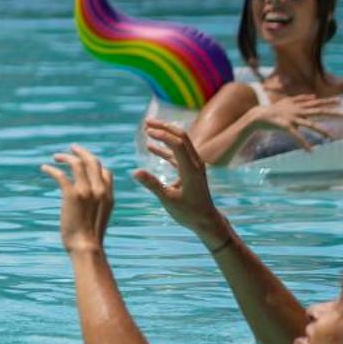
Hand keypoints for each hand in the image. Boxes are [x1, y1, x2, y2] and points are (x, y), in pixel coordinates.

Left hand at [42, 144, 113, 253]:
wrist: (85, 247)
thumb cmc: (90, 237)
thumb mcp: (100, 218)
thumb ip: (97, 204)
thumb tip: (88, 200)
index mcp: (109, 196)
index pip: (106, 172)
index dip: (94, 164)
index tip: (84, 162)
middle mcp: (100, 190)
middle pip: (93, 161)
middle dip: (82, 152)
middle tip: (72, 147)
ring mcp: (86, 191)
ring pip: (77, 163)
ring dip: (66, 157)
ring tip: (56, 157)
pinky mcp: (72, 194)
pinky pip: (60, 174)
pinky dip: (51, 169)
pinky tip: (44, 168)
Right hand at [134, 120, 224, 241]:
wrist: (207, 221)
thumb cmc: (189, 213)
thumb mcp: (168, 200)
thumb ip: (152, 184)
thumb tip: (135, 171)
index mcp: (191, 169)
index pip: (177, 144)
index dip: (162, 135)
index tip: (147, 131)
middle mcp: (195, 163)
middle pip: (181, 137)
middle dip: (164, 127)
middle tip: (147, 122)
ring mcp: (194, 166)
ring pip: (180, 143)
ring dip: (165, 134)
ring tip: (147, 129)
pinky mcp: (191, 170)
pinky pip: (177, 154)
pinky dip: (165, 148)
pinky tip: (151, 147)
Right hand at [250, 93, 340, 148]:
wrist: (259, 115)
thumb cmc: (275, 109)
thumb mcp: (288, 101)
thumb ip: (301, 99)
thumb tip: (313, 96)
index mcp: (299, 106)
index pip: (317, 103)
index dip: (328, 102)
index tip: (341, 101)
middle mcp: (298, 111)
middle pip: (318, 112)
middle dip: (332, 113)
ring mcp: (293, 119)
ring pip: (310, 125)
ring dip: (321, 131)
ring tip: (332, 137)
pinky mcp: (286, 127)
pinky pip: (297, 136)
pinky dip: (304, 143)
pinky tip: (310, 150)